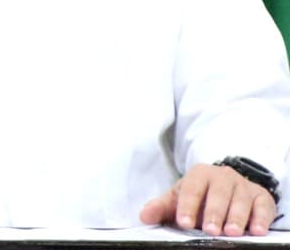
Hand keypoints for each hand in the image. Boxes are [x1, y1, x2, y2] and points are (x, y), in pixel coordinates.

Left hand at [144, 164, 275, 236]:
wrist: (227, 185)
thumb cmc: (200, 195)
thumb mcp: (180, 197)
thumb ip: (162, 207)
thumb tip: (144, 216)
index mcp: (199, 174)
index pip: (191, 189)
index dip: (187, 206)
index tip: (184, 223)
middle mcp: (222, 176)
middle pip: (218, 195)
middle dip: (214, 213)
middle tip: (211, 231)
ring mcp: (243, 186)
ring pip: (241, 201)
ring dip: (237, 217)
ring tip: (232, 232)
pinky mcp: (261, 197)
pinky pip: (262, 206)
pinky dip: (261, 218)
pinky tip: (257, 230)